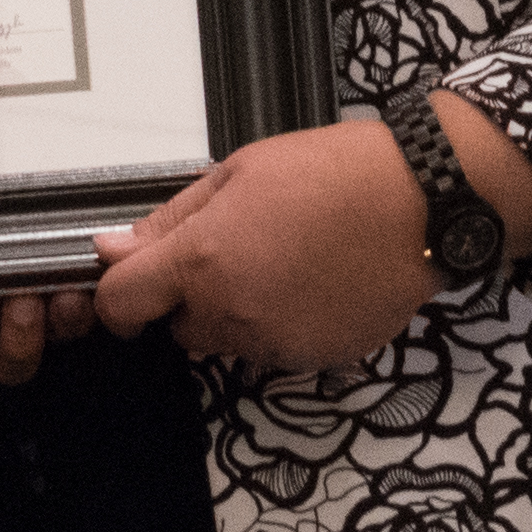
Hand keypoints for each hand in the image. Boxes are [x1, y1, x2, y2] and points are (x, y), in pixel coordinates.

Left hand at [91, 117, 439, 370]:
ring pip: (226, 341)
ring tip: (281, 261)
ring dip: (236, 313)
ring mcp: (274, 343)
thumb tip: (112, 248)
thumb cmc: (333, 173)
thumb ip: (171, 219)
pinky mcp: (313, 359)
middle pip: (177, 329)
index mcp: (201, 261)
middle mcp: (231, 313)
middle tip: (233, 252)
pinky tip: (311, 284)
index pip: (119, 306)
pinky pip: (273, 350)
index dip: (118, 296)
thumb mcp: (238, 172)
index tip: (133, 282)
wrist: (419, 201)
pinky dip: (281, 325)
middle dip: (191, 299)